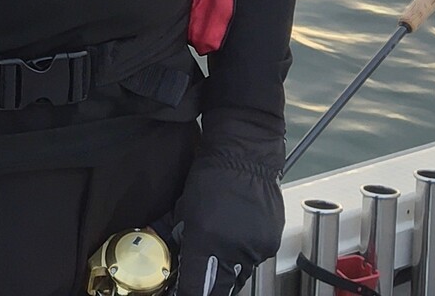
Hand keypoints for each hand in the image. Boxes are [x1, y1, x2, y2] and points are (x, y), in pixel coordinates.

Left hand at [172, 109, 284, 295]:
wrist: (244, 154)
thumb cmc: (208, 175)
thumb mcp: (183, 209)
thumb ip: (174, 239)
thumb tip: (165, 260)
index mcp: (206, 240)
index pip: (196, 289)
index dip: (186, 293)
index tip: (179, 291)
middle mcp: (234, 250)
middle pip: (220, 290)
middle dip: (207, 287)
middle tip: (196, 279)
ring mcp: (255, 249)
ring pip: (238, 278)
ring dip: (224, 273)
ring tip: (214, 253)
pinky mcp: (269, 244)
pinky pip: (252, 262)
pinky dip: (240, 258)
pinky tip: (232, 239)